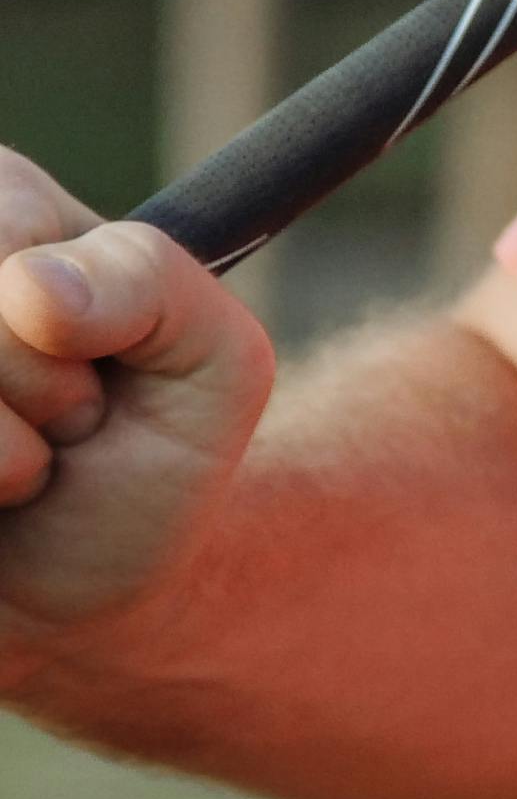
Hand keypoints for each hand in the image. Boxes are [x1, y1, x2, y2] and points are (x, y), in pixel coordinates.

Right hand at [0, 146, 277, 664]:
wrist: (77, 594)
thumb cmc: (152, 461)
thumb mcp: (213, 362)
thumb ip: (152, 286)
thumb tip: (28, 286)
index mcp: (9, 204)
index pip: (7, 250)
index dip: (63, 340)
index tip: (99, 376)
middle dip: (24, 399)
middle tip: (57, 430)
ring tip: (17, 472)